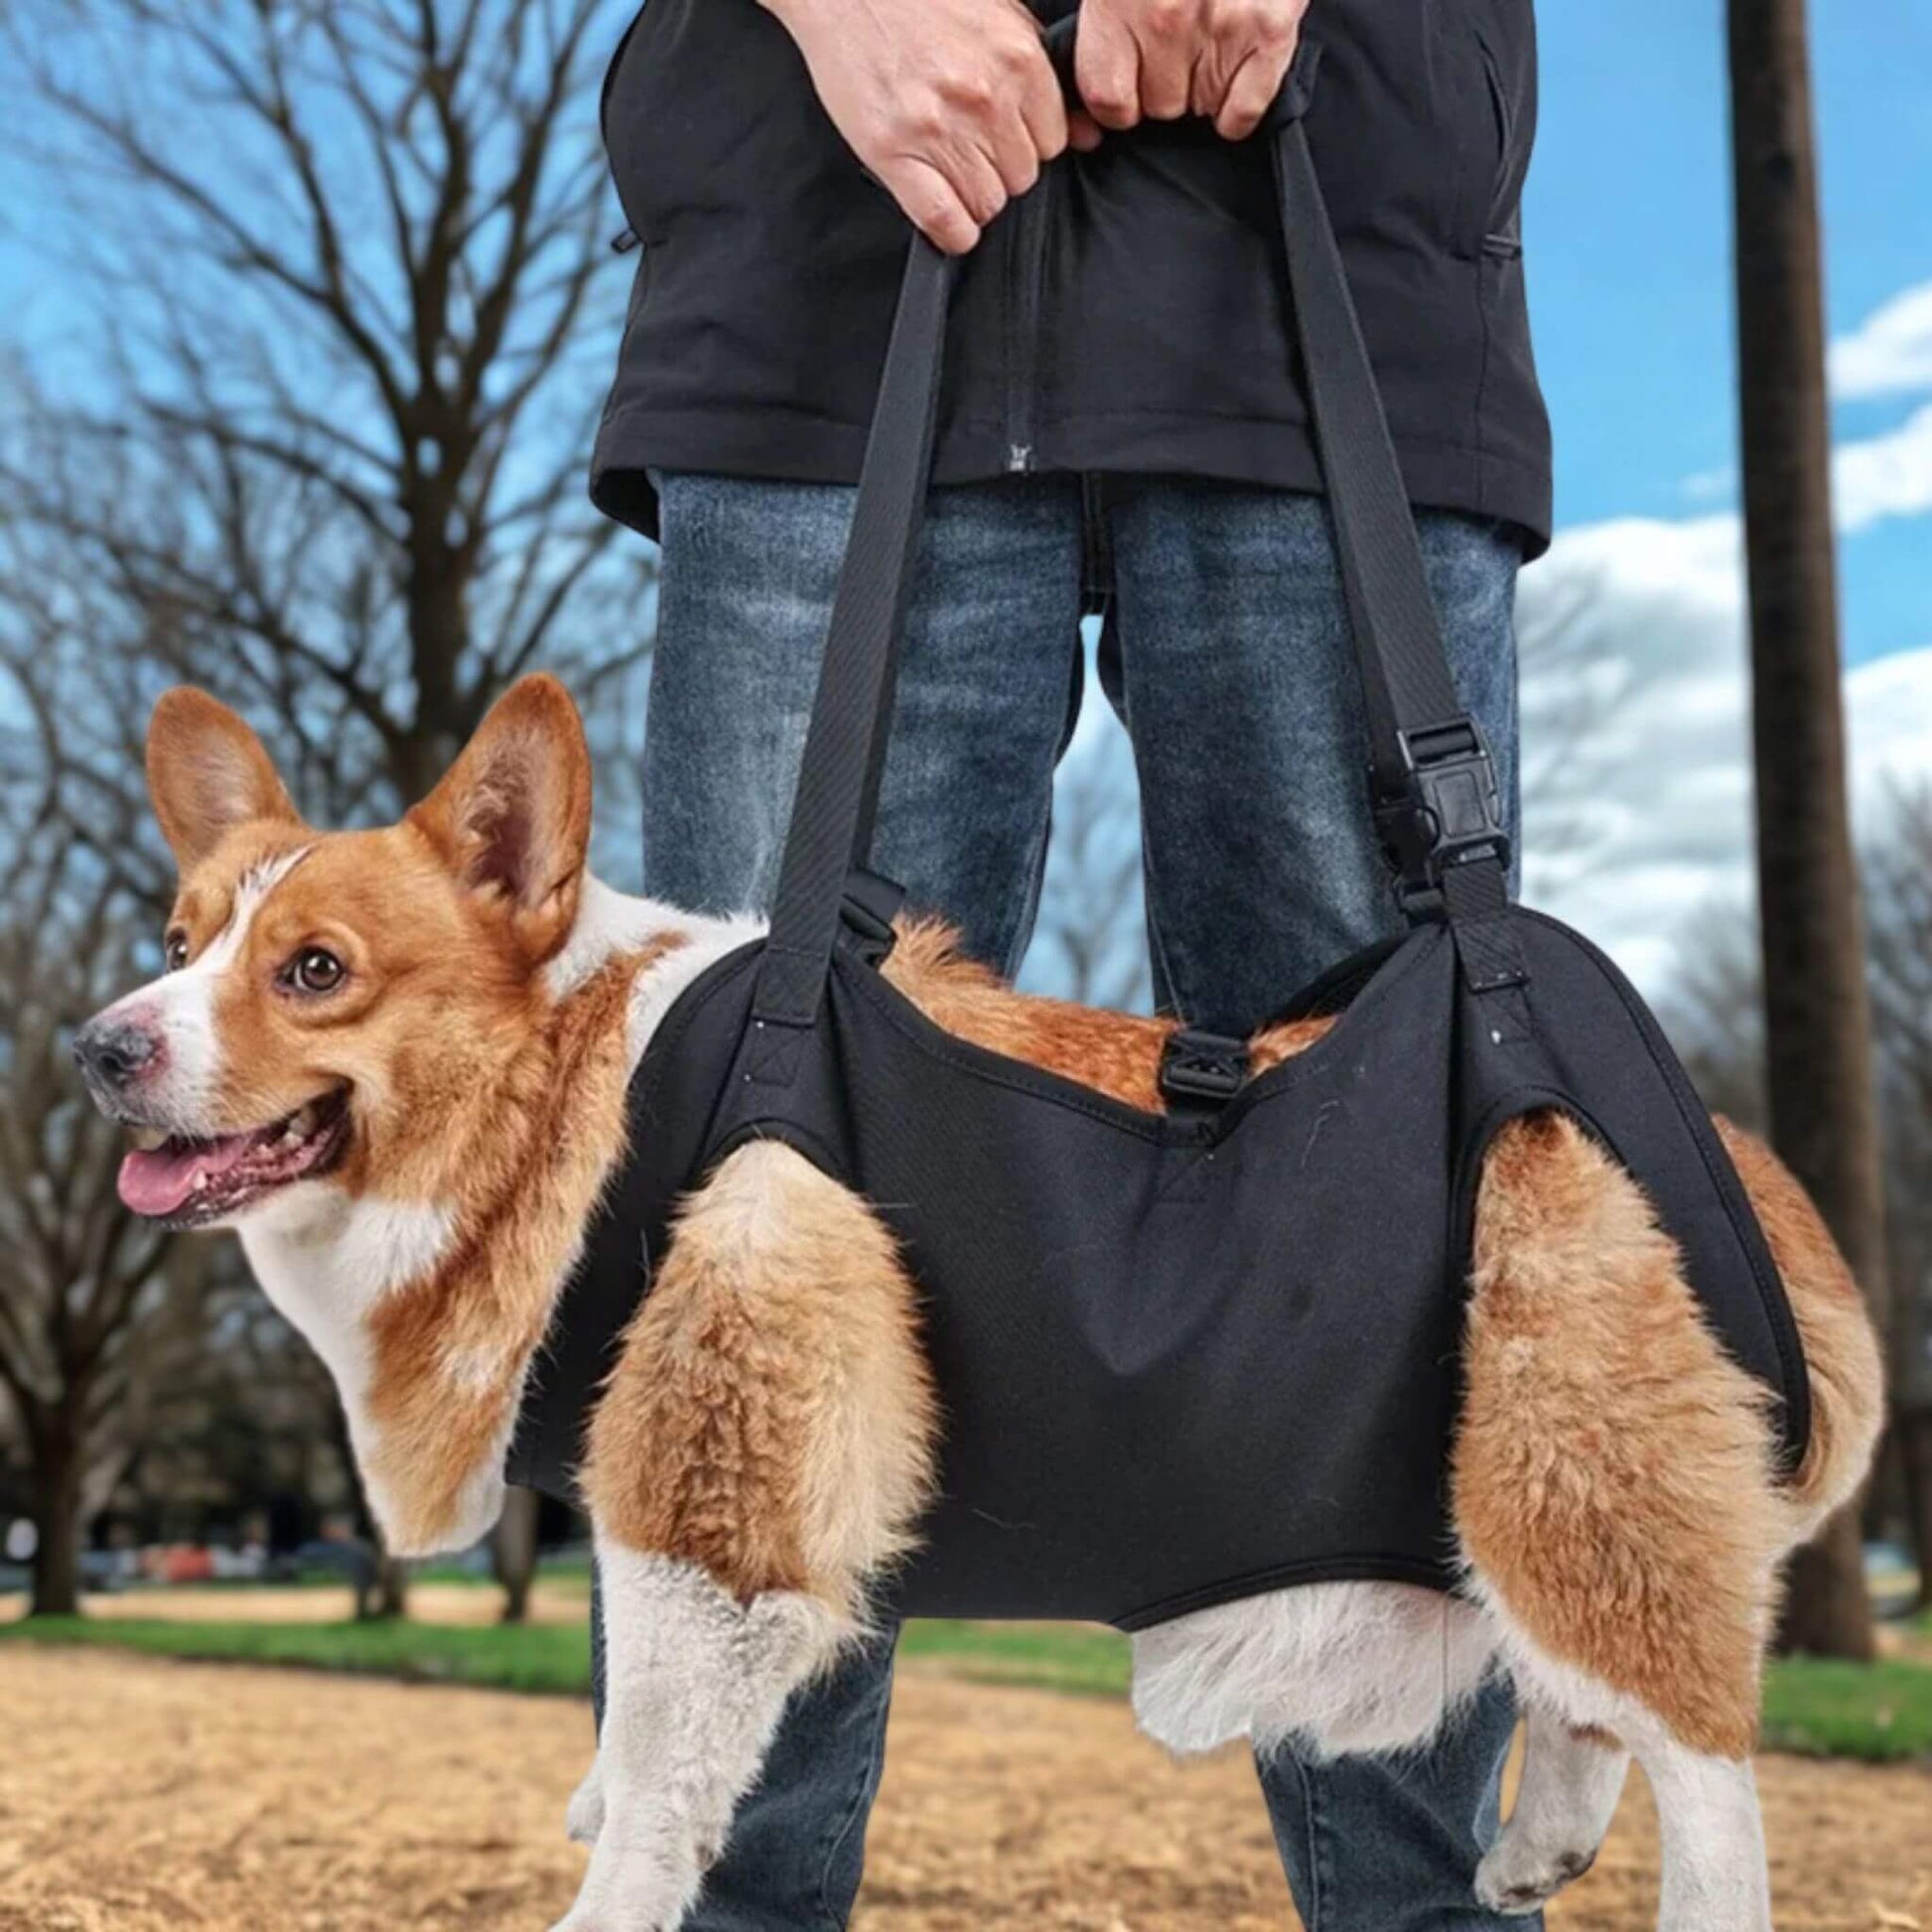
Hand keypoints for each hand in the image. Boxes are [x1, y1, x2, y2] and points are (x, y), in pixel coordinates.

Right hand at [763, 0, 1100, 254]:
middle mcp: (985, 96)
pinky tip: (946, 217)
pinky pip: (946, 222)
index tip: (1003, 137)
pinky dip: (952, 232)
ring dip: (973, 198)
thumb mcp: (998, 12)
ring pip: (988, 204)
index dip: (1027, 145)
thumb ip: (1043, 73)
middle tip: (968, 146)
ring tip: (948, 166)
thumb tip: (1086, 135)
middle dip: (1000, 169)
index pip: (1053, 143)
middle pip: (1022, 178)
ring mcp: (939, 128)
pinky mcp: (893, 153)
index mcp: (1018, 59)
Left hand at [1075, 0, 1308, 139]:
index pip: (1107, 98)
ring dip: (1202, 88)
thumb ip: (1106, 12)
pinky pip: (1243, 112)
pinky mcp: (1270, 29)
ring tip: (1208, 44)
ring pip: (1199, 108)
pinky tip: (1235, 77)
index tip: (1128, 83)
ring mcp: (1221, 26)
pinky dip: (1237, 109)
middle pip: (1157, 106)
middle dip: (1164, 84)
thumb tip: (1100, 78)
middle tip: (1176, 46)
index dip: (1118, 100)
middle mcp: (1167, 19)